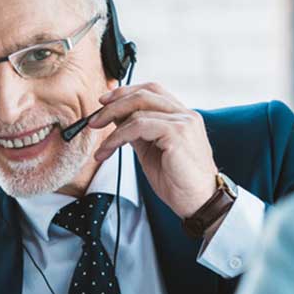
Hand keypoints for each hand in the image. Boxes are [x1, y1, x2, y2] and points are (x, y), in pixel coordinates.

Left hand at [88, 82, 217, 218]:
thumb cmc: (178, 181)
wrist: (199, 203)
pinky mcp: (177, 134)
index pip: (152, 90)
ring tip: (100, 146)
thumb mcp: (151, 151)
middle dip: (114, 103)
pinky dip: (118, 136)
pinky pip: (138, 126)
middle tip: (94, 119)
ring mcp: (183, 122)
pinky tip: (109, 150)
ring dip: (111, 123)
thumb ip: (138, 132)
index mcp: (181, 116)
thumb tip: (116, 118)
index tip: (104, 102)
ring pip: (138, 108)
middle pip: (144, 93)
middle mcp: (185, 114)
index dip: (126, 92)